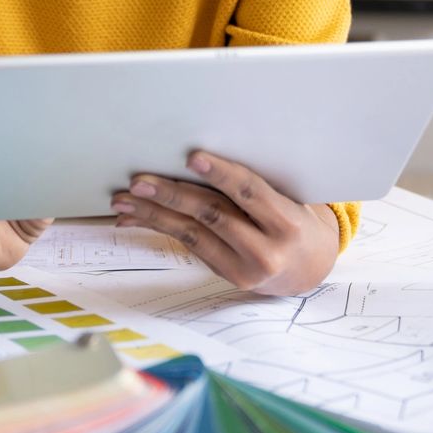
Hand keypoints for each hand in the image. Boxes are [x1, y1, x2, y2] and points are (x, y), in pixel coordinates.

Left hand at [111, 151, 338, 295]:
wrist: (309, 266)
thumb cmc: (294, 216)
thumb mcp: (288, 197)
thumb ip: (253, 184)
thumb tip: (197, 155)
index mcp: (287, 223)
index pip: (249, 192)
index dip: (221, 174)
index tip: (192, 157)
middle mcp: (267, 250)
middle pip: (213, 215)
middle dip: (171, 195)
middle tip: (139, 181)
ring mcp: (245, 269)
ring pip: (192, 234)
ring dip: (153, 215)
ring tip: (124, 200)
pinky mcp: (227, 277)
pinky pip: (188, 246)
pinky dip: (159, 228)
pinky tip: (133, 218)